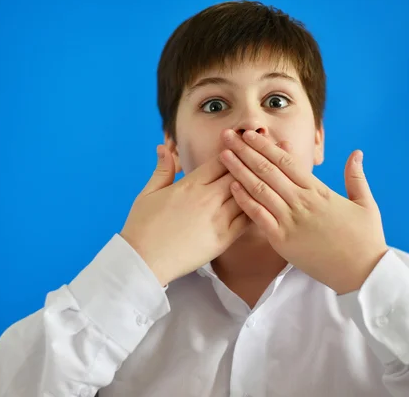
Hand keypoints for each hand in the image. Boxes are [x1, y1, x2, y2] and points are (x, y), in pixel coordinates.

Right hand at [120, 145, 248, 285]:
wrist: (144, 261)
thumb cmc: (142, 227)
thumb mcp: (148, 193)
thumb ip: (162, 170)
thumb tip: (164, 148)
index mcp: (190, 184)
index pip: (221, 160)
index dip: (233, 152)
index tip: (241, 149)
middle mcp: (208, 198)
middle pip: (238, 174)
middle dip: (248, 166)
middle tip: (259, 162)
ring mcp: (218, 219)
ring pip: (246, 195)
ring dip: (255, 187)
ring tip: (265, 181)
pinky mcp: (224, 238)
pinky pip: (248, 220)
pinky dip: (256, 209)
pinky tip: (262, 205)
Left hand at [219, 129, 388, 294]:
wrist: (362, 272)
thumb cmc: (365, 239)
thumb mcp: (365, 204)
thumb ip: (356, 177)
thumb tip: (356, 153)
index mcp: (319, 190)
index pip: (286, 161)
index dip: (265, 145)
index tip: (249, 133)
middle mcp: (301, 201)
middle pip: (267, 170)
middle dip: (245, 151)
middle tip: (227, 136)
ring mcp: (290, 220)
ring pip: (259, 189)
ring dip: (239, 170)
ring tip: (223, 156)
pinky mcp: (282, 240)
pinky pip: (258, 216)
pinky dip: (244, 200)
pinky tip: (231, 187)